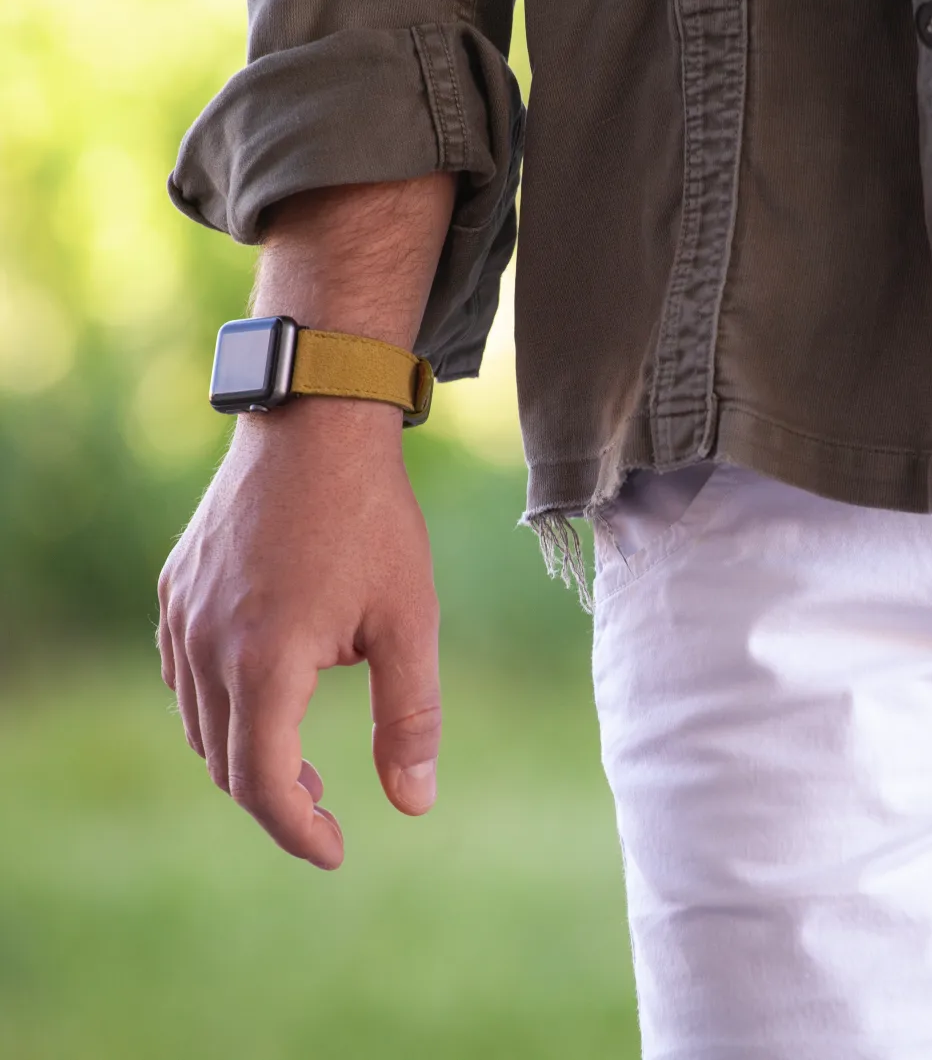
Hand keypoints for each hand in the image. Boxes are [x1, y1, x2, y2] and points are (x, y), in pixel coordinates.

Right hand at [157, 396, 440, 869]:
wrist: (316, 424)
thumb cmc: (372, 520)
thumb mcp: (409, 619)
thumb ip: (410, 717)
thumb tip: (413, 803)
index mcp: (264, 661)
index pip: (263, 784)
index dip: (299, 832)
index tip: (336, 849)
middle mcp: (205, 645)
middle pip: (226, 762)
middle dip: (277, 799)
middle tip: (327, 806)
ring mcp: (182, 614)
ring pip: (199, 722)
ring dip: (246, 756)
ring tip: (301, 763)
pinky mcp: (176, 588)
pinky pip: (182, 675)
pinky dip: (219, 709)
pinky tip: (262, 696)